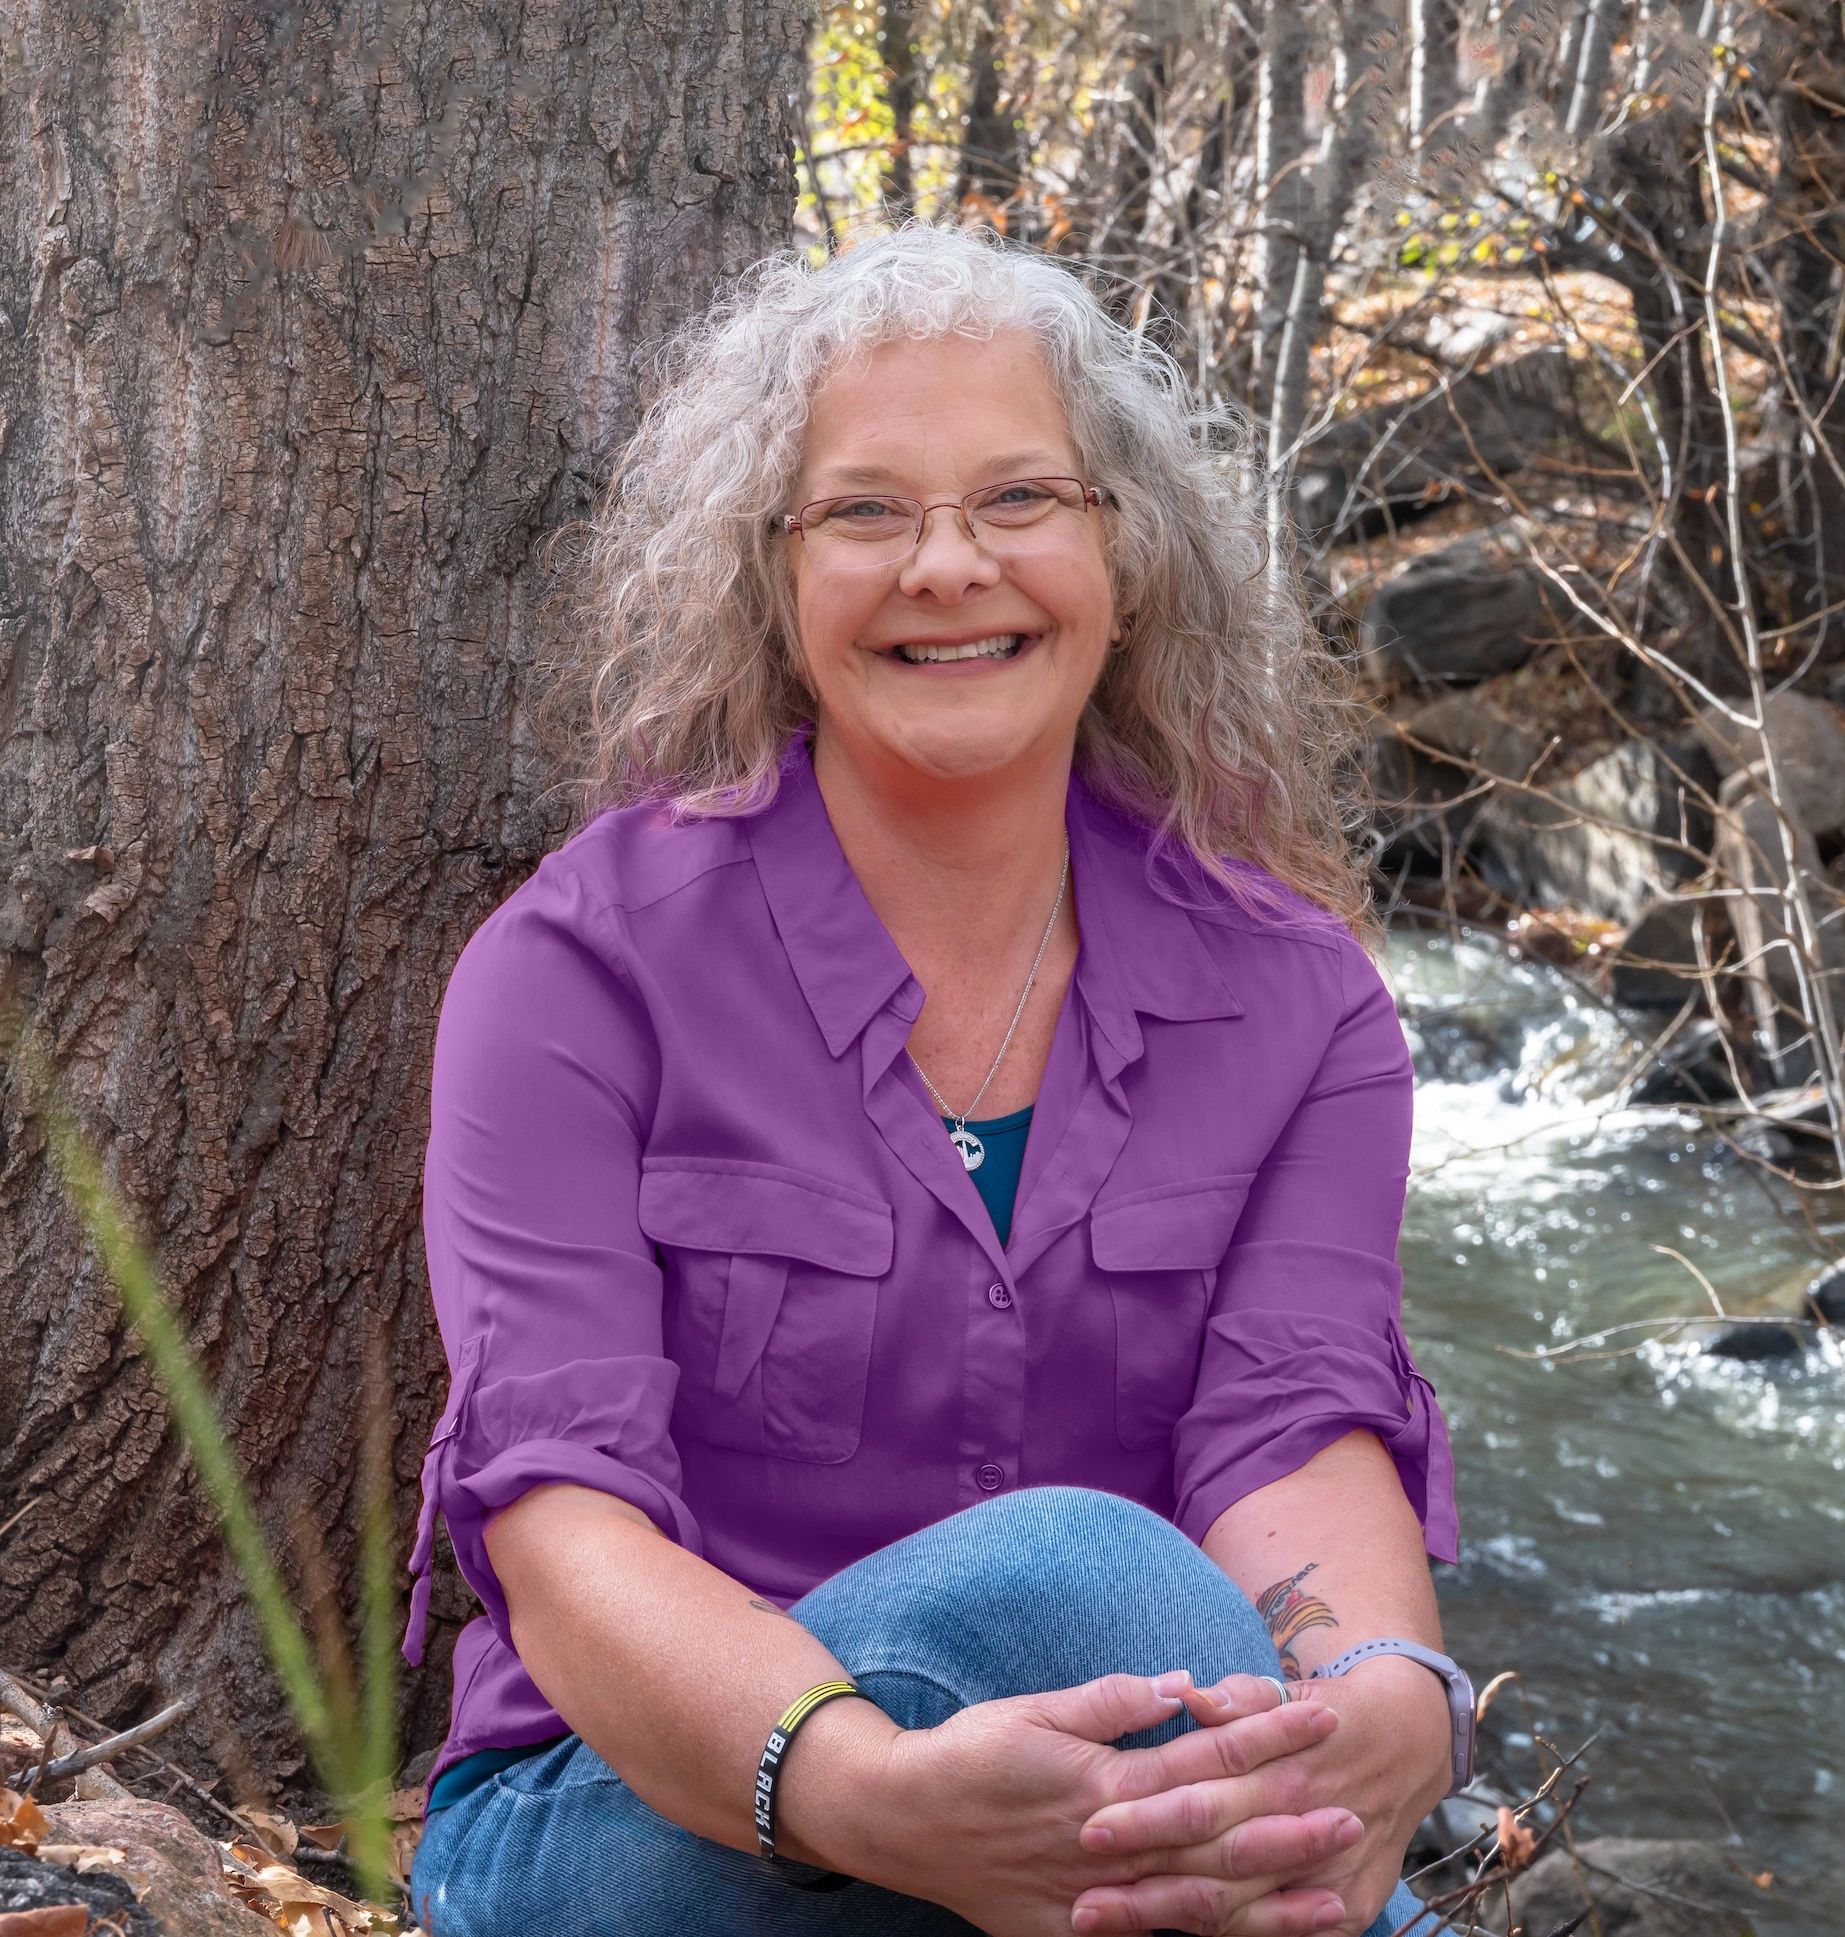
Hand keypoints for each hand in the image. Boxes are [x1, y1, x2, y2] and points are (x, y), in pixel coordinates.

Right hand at [849, 1669, 1364, 1936]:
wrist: (901, 1821)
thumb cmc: (968, 1754)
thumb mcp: (1032, 1709)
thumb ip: (1107, 1701)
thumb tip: (1179, 1685)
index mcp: (1100, 1781)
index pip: (1201, 1756)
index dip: (1264, 1739)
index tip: (1318, 1720)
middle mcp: (1108, 1846)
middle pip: (1214, 1838)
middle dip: (1287, 1826)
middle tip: (1353, 1813)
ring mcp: (1094, 1901)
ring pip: (1199, 1905)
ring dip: (1271, 1902)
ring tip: (1336, 1898)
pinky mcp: (1076, 1936)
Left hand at [1073, 1663, 1452, 1935]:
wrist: (1412, 1743)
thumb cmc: (1328, 1712)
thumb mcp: (1286, 1689)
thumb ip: (1237, 1697)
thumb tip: (1189, 1696)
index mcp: (1279, 1765)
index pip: (1201, 1792)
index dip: (1146, 1812)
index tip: (1091, 1826)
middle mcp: (1300, 1820)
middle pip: (1211, 1859)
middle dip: (1145, 1880)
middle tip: (1084, 1896)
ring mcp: (1326, 1874)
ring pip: (1234, 1907)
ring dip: (1165, 1918)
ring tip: (1101, 1921)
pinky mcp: (1347, 1908)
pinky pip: (1278, 1933)